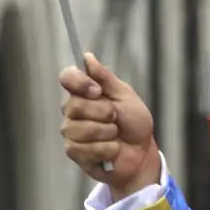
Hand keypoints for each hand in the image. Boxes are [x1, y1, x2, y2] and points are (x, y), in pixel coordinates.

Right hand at [59, 53, 160, 195]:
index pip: (67, 77)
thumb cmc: (134, 123)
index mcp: (83, 92)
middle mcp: (72, 110)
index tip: (98, 91)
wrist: (142, 152)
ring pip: (81, 130)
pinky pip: (85, 149)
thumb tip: (87, 57)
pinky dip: (107, 150)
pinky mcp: (74, 152)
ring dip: (108, 134)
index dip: (80, 83)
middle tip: (116, 118)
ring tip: (115, 136)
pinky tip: (112, 150)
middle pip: (75, 106)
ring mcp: (71, 132)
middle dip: (104, 113)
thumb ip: (105, 78)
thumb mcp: (125, 96)